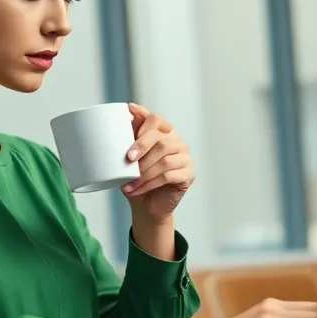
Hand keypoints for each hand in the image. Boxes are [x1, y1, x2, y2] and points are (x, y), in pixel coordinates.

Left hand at [121, 103, 193, 221]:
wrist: (146, 205)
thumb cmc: (138, 179)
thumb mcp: (131, 157)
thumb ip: (132, 135)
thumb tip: (129, 112)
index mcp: (164, 133)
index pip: (156, 119)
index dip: (143, 121)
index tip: (130, 117)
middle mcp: (177, 142)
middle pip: (160, 139)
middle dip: (141, 148)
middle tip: (128, 159)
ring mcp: (185, 158)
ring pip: (164, 160)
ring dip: (144, 172)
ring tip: (130, 182)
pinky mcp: (188, 174)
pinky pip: (168, 176)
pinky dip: (149, 183)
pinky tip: (137, 189)